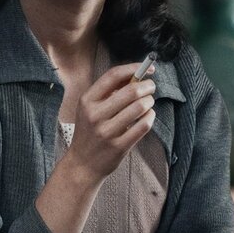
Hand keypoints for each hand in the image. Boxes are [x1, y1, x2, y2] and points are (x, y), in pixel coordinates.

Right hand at [63, 61, 156, 182]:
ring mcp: (107, 132)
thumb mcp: (89, 109)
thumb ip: (108, 92)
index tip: (147, 68)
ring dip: (150, 101)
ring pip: (140, 107)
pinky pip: (143, 126)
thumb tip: (135, 75)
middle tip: (151, 87)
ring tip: (149, 102)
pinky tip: (148, 116)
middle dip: (147, 86)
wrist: (82, 164)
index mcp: (87, 101)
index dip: (133, 68)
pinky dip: (150, 117)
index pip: (113, 76)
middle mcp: (95, 115)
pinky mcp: (119, 146)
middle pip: (130, 91)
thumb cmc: (90, 132)